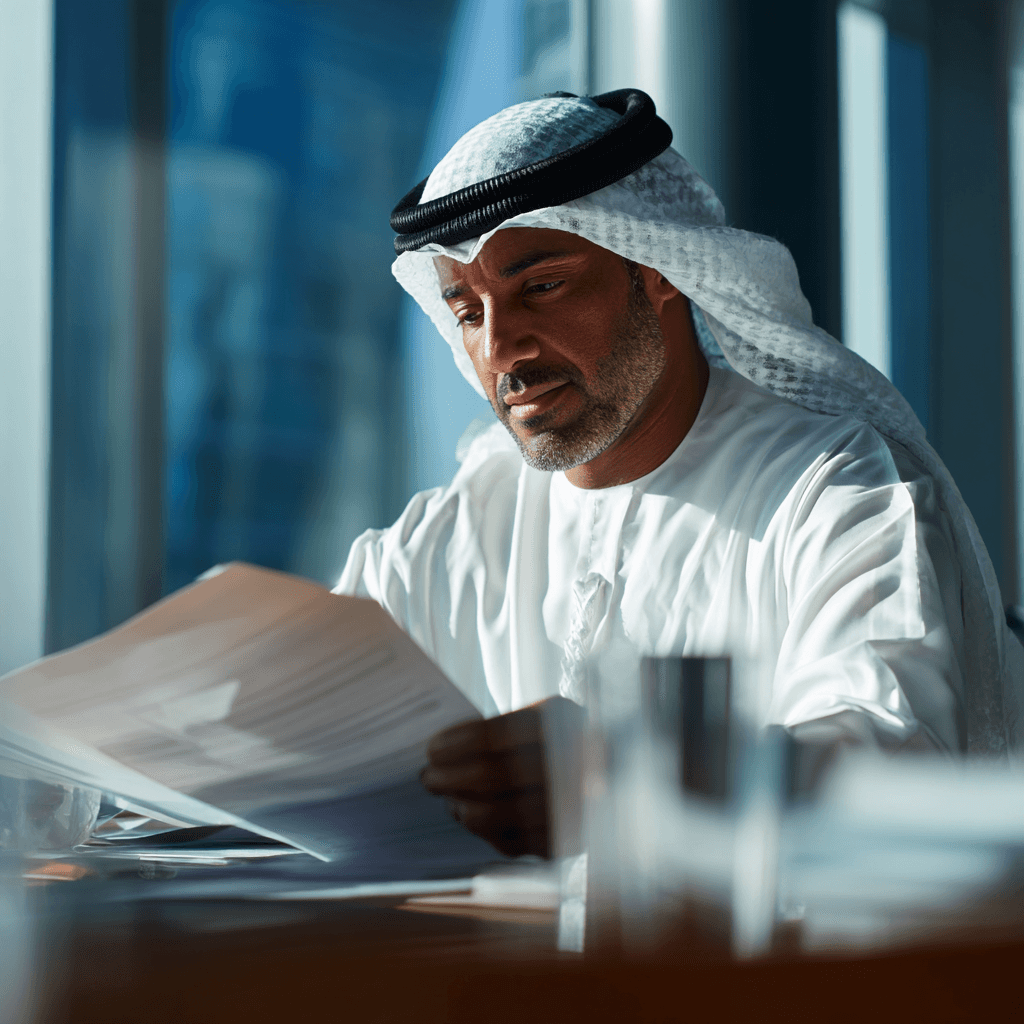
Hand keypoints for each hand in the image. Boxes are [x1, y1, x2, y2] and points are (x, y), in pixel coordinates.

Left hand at [420, 697, 583, 858]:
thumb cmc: (565, 740)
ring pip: (494, 817)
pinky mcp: (564, 842)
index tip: (431, 750)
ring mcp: (569, 808)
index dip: (454, 745)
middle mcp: (569, 765)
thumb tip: (441, 752)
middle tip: (428, 778)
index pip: (492, 737)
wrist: (623, 770)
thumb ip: (497, 730)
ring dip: (462, 809)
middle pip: (489, 778)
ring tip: (451, 800)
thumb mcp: (542, 718)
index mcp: (559, 722)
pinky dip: (484, 832)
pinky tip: (474, 817)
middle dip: (448, 779)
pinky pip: (510, 844)